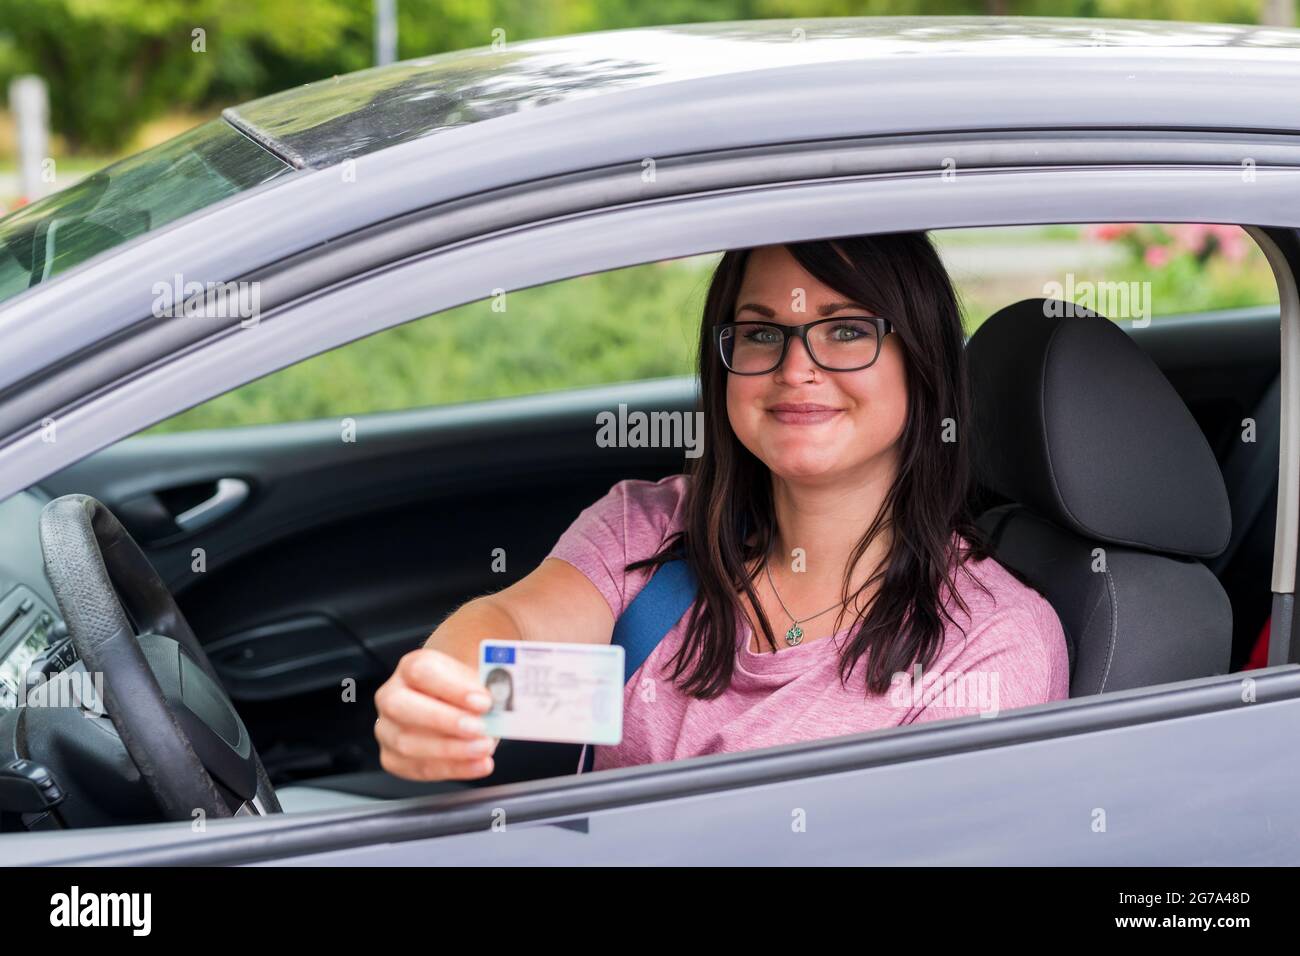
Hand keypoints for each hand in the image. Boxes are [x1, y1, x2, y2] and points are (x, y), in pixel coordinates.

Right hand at [374, 647, 499, 781]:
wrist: (455, 703)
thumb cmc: (465, 689)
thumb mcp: (478, 675)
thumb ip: (488, 681)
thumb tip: (504, 696)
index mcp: (412, 667)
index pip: (422, 671)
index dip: (453, 687)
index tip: (483, 700)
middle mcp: (392, 695)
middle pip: (403, 706)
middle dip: (445, 720)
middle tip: (480, 728)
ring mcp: (388, 729)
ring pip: (408, 743)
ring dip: (451, 749)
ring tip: (484, 748)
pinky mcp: (393, 758)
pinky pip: (418, 768)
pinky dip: (453, 768)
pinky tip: (477, 764)